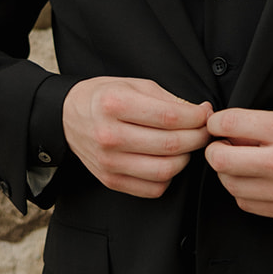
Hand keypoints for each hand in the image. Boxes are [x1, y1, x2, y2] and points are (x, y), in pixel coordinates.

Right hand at [63, 77, 210, 197]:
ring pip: (165, 170)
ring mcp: (109, 161)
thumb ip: (168, 99)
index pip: (170, 117)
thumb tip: (200, 113)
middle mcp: (109, 135)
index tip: (205, 115)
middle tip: (203, 131)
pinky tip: (167, 161)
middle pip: (170, 145)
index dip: (196, 118)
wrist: (67, 117)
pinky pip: (153, 188)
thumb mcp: (133, 84)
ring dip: (186, 159)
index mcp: (115, 104)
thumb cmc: (103, 98)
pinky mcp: (110, 180)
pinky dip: (168, 177)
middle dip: (197, 138)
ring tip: (186, 146)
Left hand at [204, 108, 272, 218]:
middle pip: (221, 160)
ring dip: (226, 172)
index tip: (218, 124)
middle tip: (221, 144)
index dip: (216, 123)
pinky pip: (245, 203)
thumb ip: (259, 126)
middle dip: (214, 149)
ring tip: (239, 162)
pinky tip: (253, 180)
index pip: (229, 124)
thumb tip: (226, 131)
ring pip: (229, 185)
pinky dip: (242, 190)